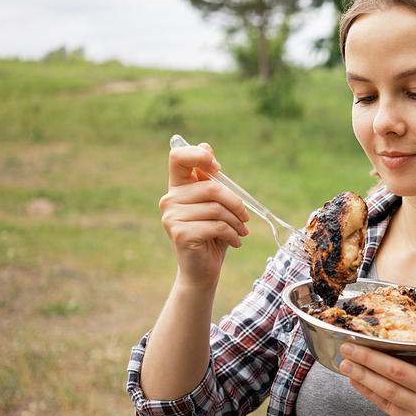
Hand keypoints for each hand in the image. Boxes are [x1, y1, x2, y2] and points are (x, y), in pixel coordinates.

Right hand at [159, 142, 249, 288]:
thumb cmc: (212, 234)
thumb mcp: (215, 204)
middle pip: (210, 187)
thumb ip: (211, 180)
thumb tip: (206, 145)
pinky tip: (236, 241)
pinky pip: (216, 225)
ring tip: (241, 231)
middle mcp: (170, 199)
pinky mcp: (180, 234)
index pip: (178, 157)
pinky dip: (232, 234)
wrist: (203, 270)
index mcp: (177, 187)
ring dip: (237, 221)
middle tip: (245, 218)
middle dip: (235, 203)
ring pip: (216, 208)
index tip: (218, 169)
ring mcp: (172, 217)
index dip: (199, 156)